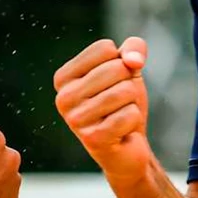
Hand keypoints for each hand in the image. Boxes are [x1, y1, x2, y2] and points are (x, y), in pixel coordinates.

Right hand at [53, 37, 151, 183]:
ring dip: (132, 103)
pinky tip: (122, 131)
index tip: (112, 84)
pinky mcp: (92, 138)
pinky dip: (134, 120)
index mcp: (64, 77)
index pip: (104, 48)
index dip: (120, 63)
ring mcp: (75, 120)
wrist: (128, 148)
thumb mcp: (129, 70)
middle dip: (128, 84)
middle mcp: (63, 97)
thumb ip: (133, 48)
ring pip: (124, 91)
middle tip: (119, 104)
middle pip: (116, 68)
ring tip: (120, 116)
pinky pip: (129, 114)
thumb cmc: (122, 105)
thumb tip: (133, 60)